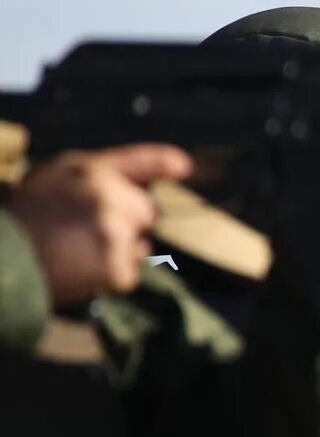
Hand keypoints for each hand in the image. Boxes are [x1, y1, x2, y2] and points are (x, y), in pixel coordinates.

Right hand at [10, 144, 191, 304]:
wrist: (3, 260)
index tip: (184, 167)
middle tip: (85, 228)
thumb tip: (153, 176)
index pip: (143, 161)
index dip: (164, 162)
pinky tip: (82, 270)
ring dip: (118, 249)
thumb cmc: (26, 217)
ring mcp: (114, 234)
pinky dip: (112, 275)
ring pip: (139, 242)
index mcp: (90, 171)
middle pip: (146, 211)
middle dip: (127, 220)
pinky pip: (129, 272)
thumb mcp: (54, 176)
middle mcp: (108, 197)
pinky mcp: (116, 268)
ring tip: (78, 249)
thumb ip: (98, 172)